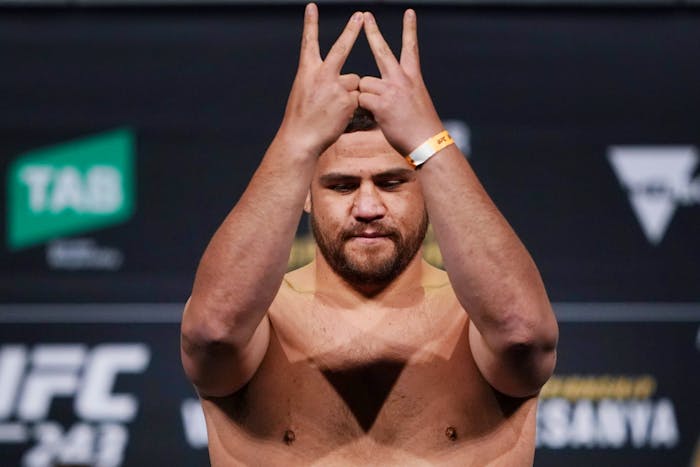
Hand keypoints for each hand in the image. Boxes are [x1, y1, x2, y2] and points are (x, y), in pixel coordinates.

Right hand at [277, 4, 363, 156]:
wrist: (301, 139)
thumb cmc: (301, 119)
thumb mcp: (305, 93)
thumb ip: (322, 82)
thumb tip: (343, 83)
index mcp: (307, 71)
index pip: (309, 42)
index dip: (311, 24)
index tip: (312, 6)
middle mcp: (322, 75)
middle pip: (340, 49)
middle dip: (351, 31)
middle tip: (360, 15)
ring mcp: (336, 87)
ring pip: (354, 82)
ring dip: (350, 92)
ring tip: (334, 110)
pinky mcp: (349, 100)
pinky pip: (358, 98)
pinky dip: (353, 107)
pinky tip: (340, 117)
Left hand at [359, 10, 443, 155]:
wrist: (428, 143)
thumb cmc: (421, 128)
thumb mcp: (416, 102)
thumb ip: (399, 92)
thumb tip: (382, 94)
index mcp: (413, 77)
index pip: (411, 48)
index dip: (409, 30)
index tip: (409, 12)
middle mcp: (402, 80)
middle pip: (382, 51)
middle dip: (372, 32)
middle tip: (365, 16)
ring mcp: (391, 90)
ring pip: (364, 83)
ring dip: (365, 96)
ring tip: (379, 111)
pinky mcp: (381, 104)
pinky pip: (361, 99)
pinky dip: (363, 108)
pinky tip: (376, 117)